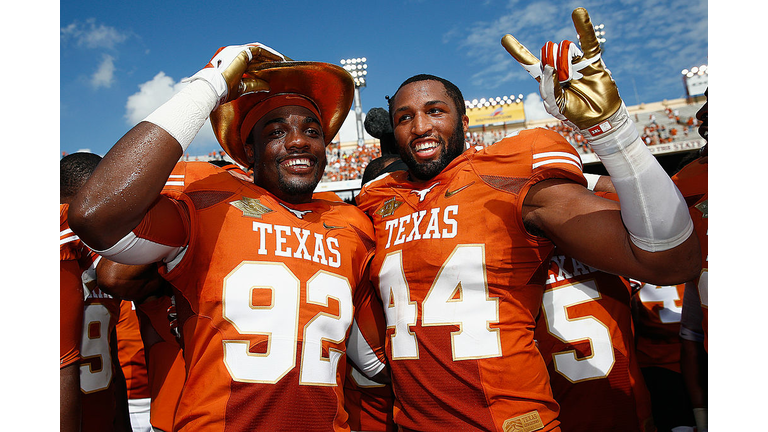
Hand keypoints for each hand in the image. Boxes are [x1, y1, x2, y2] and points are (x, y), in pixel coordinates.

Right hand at [185, 43, 290, 107]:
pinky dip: (269, 53)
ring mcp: (236, 51)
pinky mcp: (241, 52)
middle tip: (277, 63)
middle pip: (253, 54)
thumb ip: (254, 84)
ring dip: (269, 55)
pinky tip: (277, 58)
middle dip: (265, 58)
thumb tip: (267, 86)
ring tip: (280, 59)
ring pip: (257, 50)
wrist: (213, 88)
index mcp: (229, 61)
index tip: (269, 68)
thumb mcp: (241, 87)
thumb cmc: (222, 90)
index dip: (259, 63)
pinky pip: (259, 50)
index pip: (247, 59)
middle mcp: (232, 53)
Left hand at [501, 8, 625, 140]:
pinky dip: (583, 27)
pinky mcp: (592, 60)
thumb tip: (549, 66)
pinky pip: (587, 41)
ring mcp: (576, 63)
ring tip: (572, 74)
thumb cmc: (576, 114)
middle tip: (562, 77)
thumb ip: (549, 87)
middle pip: (548, 55)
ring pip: (564, 49)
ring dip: (566, 60)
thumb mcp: (556, 105)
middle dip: (552, 64)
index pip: (529, 63)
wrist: (601, 119)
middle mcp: (560, 68)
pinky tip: (578, 13)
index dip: (518, 51)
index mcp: (547, 80)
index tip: (505, 38)